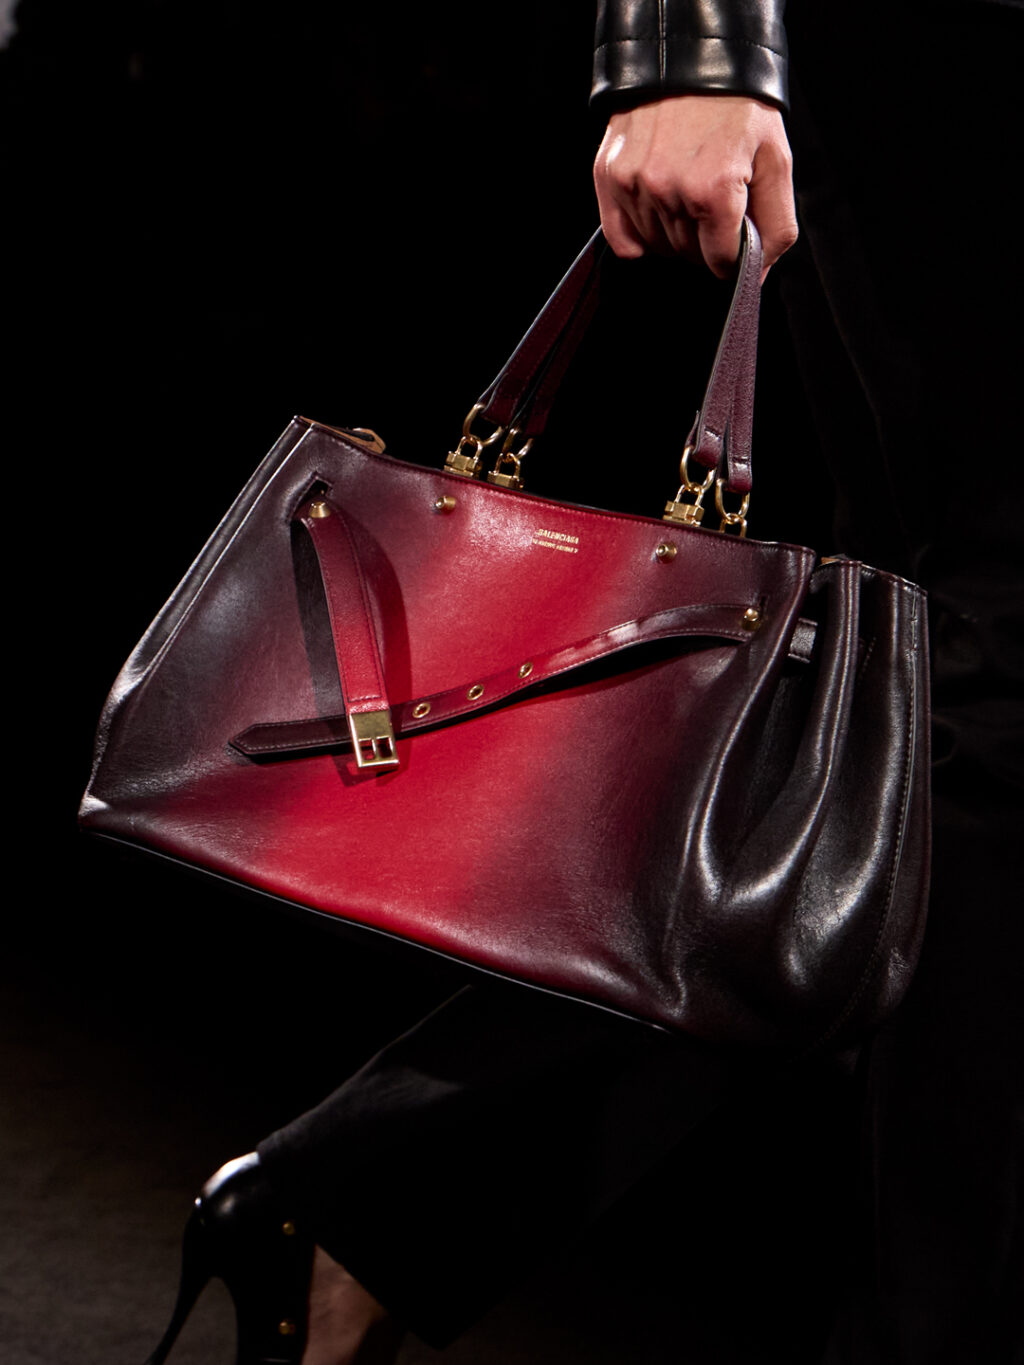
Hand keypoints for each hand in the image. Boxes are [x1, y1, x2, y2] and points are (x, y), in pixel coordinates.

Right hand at [593, 95, 797, 278]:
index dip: (732, 255)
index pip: (720, 262)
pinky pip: (621, 239)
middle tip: (713, 202)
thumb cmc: (738, 107)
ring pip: (657, 247)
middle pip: (687, 256)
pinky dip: (638, 237)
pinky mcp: (611, 177)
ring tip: (686, 193)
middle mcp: (670, 191)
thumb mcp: (776, 161)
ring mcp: (636, 185)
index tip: (733, 236)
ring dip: (673, 235)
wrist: (694, 58)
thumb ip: (776, 227)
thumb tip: (756, 276)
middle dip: (705, 241)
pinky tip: (656, 212)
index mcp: (715, 190)